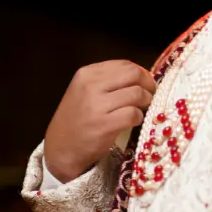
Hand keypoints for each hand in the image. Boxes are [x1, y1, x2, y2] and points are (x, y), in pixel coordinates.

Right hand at [44, 60, 155, 182]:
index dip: (141, 73)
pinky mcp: (104, 125)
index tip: (145, 84)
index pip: (124, 64)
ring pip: (137, 94)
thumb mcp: (84, 91)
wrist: (60, 147)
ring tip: (142, 109)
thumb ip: (107, 81)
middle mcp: (91, 85)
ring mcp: (97, 105)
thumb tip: (141, 75)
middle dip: (148, 84)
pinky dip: (139, 117)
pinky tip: (134, 121)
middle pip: (134, 75)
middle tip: (150, 95)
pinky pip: (134, 114)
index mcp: (87, 74)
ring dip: (146, 102)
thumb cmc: (76, 119)